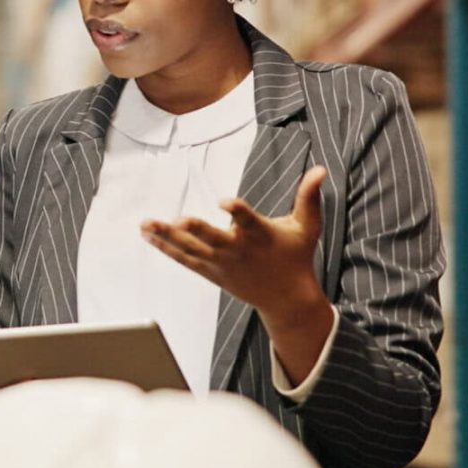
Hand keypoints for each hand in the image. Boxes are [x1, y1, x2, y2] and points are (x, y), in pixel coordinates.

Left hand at [143, 166, 335, 381]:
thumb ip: (309, 197)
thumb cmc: (295, 256)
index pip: (248, 221)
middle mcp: (238, 251)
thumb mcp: (307, 227)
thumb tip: (321, 169)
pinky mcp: (211, 272)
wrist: (285, 298)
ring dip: (167, 237)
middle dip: (197, 231)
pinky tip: (148, 235)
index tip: (224, 202)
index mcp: (260, 236)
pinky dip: (166, 248)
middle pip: (214, 240)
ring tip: (146, 224)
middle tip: (178, 221)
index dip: (237, 211)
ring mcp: (222, 264)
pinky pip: (185, 259)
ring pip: (192, 249)